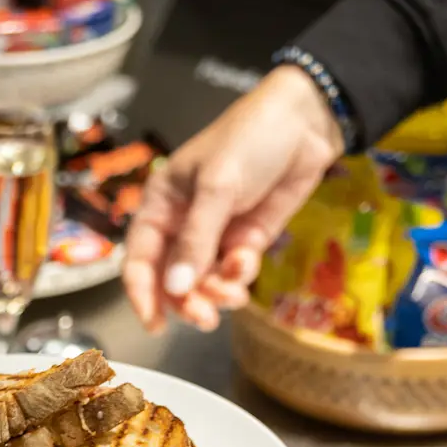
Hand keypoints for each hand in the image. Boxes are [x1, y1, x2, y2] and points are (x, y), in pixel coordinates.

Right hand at [123, 65, 345, 332]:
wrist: (306, 122)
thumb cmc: (249, 138)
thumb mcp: (217, 186)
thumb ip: (196, 240)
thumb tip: (175, 288)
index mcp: (161, 205)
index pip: (140, 259)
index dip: (142, 294)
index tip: (154, 324)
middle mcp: (183, 225)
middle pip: (172, 279)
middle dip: (186, 302)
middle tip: (203, 319)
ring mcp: (215, 234)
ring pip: (203, 282)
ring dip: (215, 295)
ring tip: (231, 296)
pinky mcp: (246, 239)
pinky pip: (233, 272)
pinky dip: (238, 276)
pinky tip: (245, 264)